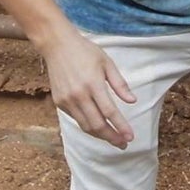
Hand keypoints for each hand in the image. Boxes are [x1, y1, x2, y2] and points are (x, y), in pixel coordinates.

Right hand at [41, 32, 135, 148]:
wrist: (57, 45)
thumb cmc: (85, 52)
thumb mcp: (107, 63)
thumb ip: (120, 84)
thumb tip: (132, 101)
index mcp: (93, 84)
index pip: (109, 112)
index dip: (121, 127)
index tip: (131, 137)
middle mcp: (78, 95)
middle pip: (97, 124)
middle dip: (112, 137)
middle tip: (124, 144)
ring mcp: (67, 100)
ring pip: (85, 126)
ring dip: (101, 135)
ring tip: (113, 139)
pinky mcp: (59, 102)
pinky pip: (76, 119)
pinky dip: (88, 125)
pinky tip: (98, 126)